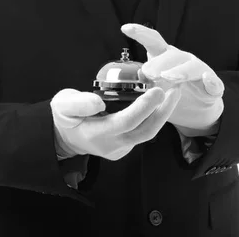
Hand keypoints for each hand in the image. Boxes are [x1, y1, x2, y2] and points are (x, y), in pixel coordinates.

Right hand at [50, 86, 180, 160]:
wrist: (64, 136)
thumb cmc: (64, 116)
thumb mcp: (63, 104)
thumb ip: (78, 103)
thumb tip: (98, 100)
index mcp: (96, 134)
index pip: (126, 122)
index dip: (144, 107)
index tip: (158, 91)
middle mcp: (112, 145)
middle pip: (145, 131)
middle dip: (163, 111)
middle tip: (176, 90)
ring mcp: (120, 149)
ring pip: (147, 133)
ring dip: (162, 114)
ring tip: (173, 92)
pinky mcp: (126, 147)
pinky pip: (143, 133)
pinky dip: (153, 117)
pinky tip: (159, 101)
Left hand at [121, 23, 223, 135]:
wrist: (197, 110)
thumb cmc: (171, 93)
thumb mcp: (154, 87)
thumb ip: (144, 80)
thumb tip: (135, 75)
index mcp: (165, 57)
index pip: (153, 41)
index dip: (140, 33)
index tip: (125, 28)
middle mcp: (183, 59)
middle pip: (171, 55)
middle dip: (158, 62)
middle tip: (147, 73)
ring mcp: (200, 71)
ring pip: (191, 67)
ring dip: (180, 71)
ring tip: (169, 77)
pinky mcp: (213, 87)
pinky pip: (214, 84)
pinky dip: (212, 82)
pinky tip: (208, 80)